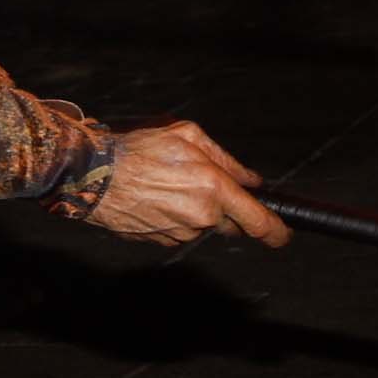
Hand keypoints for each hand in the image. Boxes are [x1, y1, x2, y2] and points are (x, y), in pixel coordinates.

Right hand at [88, 121, 287, 247]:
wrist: (94, 175)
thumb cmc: (140, 148)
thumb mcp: (189, 136)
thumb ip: (227, 160)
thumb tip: (251, 180)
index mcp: (213, 189)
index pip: (258, 221)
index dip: (276, 232)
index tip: (283, 235)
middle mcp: (200, 216)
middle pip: (228, 222)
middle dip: (224, 207)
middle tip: (198, 182)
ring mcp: (179, 233)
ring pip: (201, 224)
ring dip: (194, 208)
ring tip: (166, 182)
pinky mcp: (160, 241)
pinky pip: (179, 230)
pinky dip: (174, 215)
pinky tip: (154, 196)